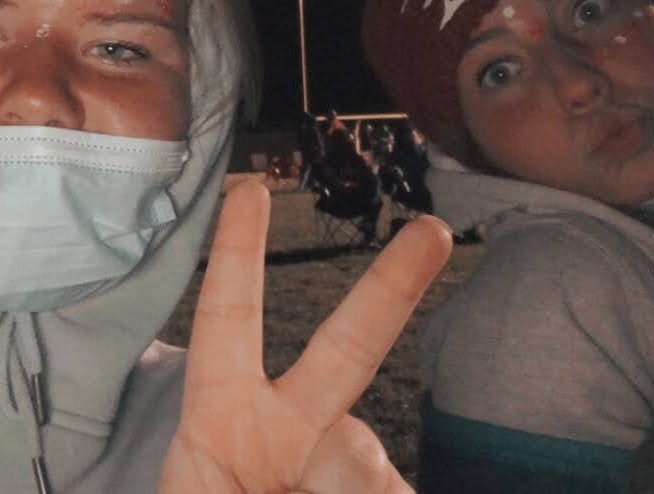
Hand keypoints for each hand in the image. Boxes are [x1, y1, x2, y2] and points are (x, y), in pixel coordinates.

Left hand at [159, 179, 452, 492]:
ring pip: (361, 457)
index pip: (226, 323)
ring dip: (341, 488)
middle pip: (346, 350)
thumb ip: (268, 469)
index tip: (252, 190)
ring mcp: (347, 471)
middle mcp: (290, 433)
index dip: (236, 255)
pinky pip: (393, 493)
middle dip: (390, 287)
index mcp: (223, 422)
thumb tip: (354, 454)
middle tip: (430, 232)